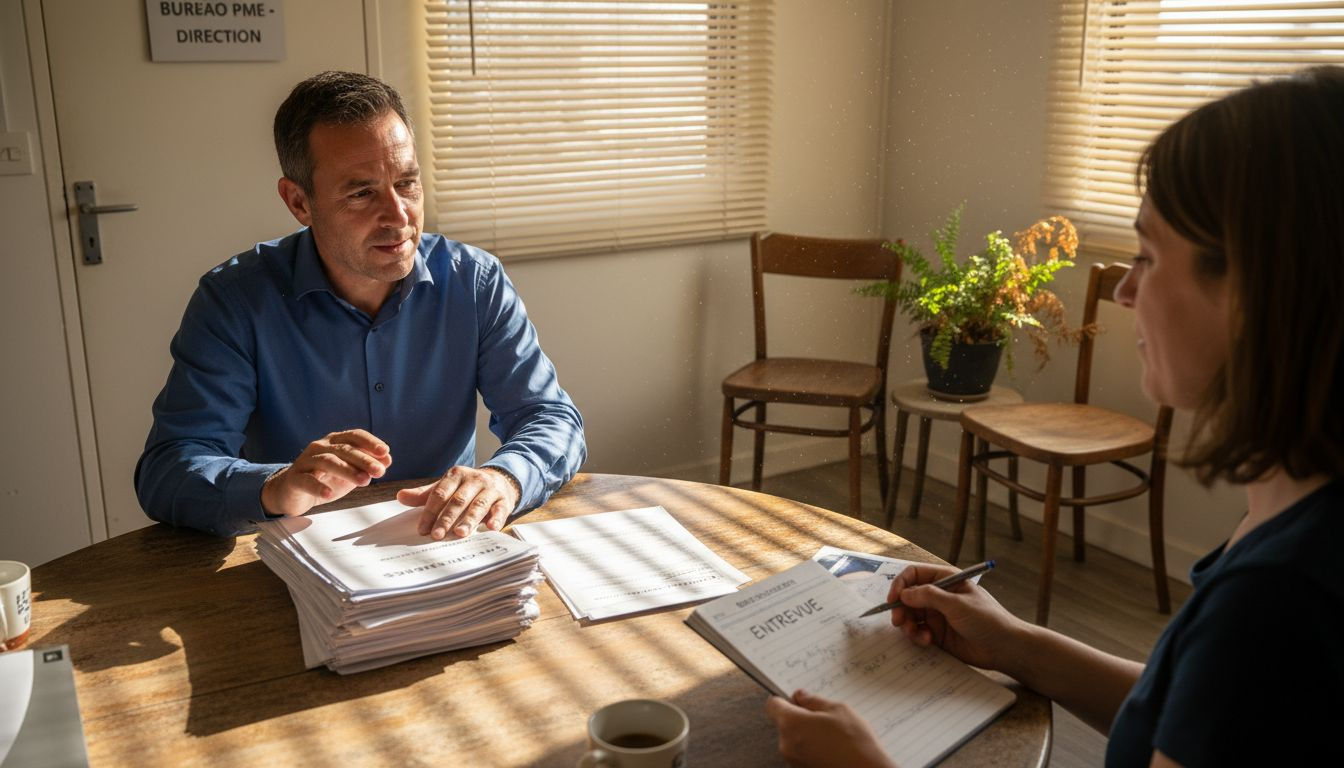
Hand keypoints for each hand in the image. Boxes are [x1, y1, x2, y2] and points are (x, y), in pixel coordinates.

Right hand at [261, 429, 391, 516]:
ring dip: (348, 471)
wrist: (292, 492)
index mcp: (334, 442)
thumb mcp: (349, 471)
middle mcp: (319, 447)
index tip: (385, 451)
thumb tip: (387, 460)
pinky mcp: (294, 479)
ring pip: (328, 462)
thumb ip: (367, 465)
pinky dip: (318, 487)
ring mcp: (305, 462)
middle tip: (380, 471)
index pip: (354, 436)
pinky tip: (328, 494)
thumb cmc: (325, 479)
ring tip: (364, 481)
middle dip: (364, 459)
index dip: (370, 442)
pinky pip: (306, 481)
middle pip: (344, 449)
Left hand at [400, 466, 519, 539]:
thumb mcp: (447, 487)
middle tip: (437, 535)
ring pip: (478, 505)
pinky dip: (496, 518)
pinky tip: (491, 527)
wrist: (500, 480)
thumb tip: (400, 497)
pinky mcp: (504, 500)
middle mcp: (474, 479)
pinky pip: (500, 510)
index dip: (430, 512)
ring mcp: (490, 489)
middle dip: (446, 518)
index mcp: (456, 475)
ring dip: (469, 520)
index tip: (422, 529)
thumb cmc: (467, 488)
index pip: (440, 494)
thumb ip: (425, 495)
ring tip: (459, 533)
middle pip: (458, 500)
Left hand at [763, 689, 896, 767]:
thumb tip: (800, 696)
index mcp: (791, 724)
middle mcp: (786, 744)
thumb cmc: (854, 742)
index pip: (773, 705)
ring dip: (807, 735)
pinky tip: (831, 749)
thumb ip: (814, 700)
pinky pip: (801, 753)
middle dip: (800, 718)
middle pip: (785, 723)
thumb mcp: (838, 710)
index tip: (797, 700)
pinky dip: (812, 749)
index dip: (784, 700)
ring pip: (794, 739)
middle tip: (824, 719)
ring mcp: (793, 760)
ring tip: (832, 736)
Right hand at [887, 562, 1020, 670]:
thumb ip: (929, 597)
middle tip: (898, 621)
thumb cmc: (987, 619)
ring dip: (908, 625)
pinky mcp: (937, 634)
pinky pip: (918, 632)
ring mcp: (937, 615)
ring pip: (911, 616)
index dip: (900, 584)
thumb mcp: (957, 604)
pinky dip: (917, 636)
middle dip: (901, 608)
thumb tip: (904, 594)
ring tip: (917, 635)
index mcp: (945, 580)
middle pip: (908, 597)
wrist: (1004, 648)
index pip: (914, 575)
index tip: (893, 599)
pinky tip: (927, 642)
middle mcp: (939, 595)